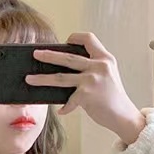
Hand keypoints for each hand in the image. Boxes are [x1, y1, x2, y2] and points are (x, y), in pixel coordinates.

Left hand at [25, 31, 145, 145]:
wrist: (124, 116)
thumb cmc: (113, 98)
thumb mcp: (107, 77)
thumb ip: (92, 69)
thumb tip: (66, 70)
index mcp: (104, 58)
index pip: (88, 39)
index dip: (75, 38)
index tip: (65, 42)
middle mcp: (99, 66)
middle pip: (68, 57)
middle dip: (49, 55)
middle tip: (35, 54)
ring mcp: (92, 80)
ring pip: (61, 77)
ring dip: (43, 79)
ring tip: (29, 79)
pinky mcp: (87, 95)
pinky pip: (69, 100)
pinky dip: (65, 107)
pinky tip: (62, 111)